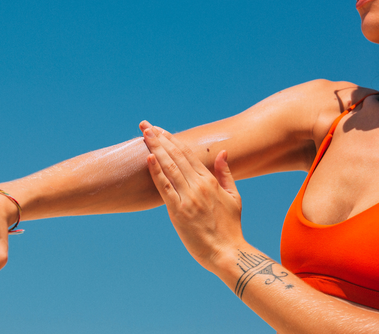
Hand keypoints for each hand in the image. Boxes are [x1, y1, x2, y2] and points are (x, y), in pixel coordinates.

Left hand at [140, 122, 244, 272]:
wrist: (228, 252)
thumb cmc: (230, 227)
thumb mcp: (234, 196)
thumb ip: (225, 174)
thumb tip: (222, 152)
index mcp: (209, 181)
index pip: (188, 154)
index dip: (172, 140)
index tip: (160, 129)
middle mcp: (198, 186)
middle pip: (176, 156)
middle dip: (160, 138)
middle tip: (145, 125)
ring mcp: (187, 198)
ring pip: (169, 167)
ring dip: (156, 148)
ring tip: (144, 134)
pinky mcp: (178, 211)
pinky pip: (164, 188)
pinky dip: (156, 172)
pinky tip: (148, 158)